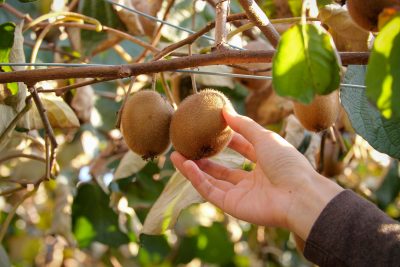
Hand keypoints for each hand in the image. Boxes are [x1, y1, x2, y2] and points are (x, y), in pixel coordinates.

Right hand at [171, 108, 342, 239]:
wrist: (298, 194)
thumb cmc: (287, 163)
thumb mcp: (265, 137)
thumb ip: (244, 126)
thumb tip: (225, 111)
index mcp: (265, 164)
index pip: (242, 150)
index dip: (227, 140)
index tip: (210, 129)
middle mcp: (252, 181)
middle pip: (223, 169)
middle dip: (204, 159)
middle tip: (187, 146)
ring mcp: (241, 195)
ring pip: (212, 181)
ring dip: (193, 169)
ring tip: (175, 155)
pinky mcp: (232, 206)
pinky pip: (210, 192)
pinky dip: (196, 179)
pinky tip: (184, 165)